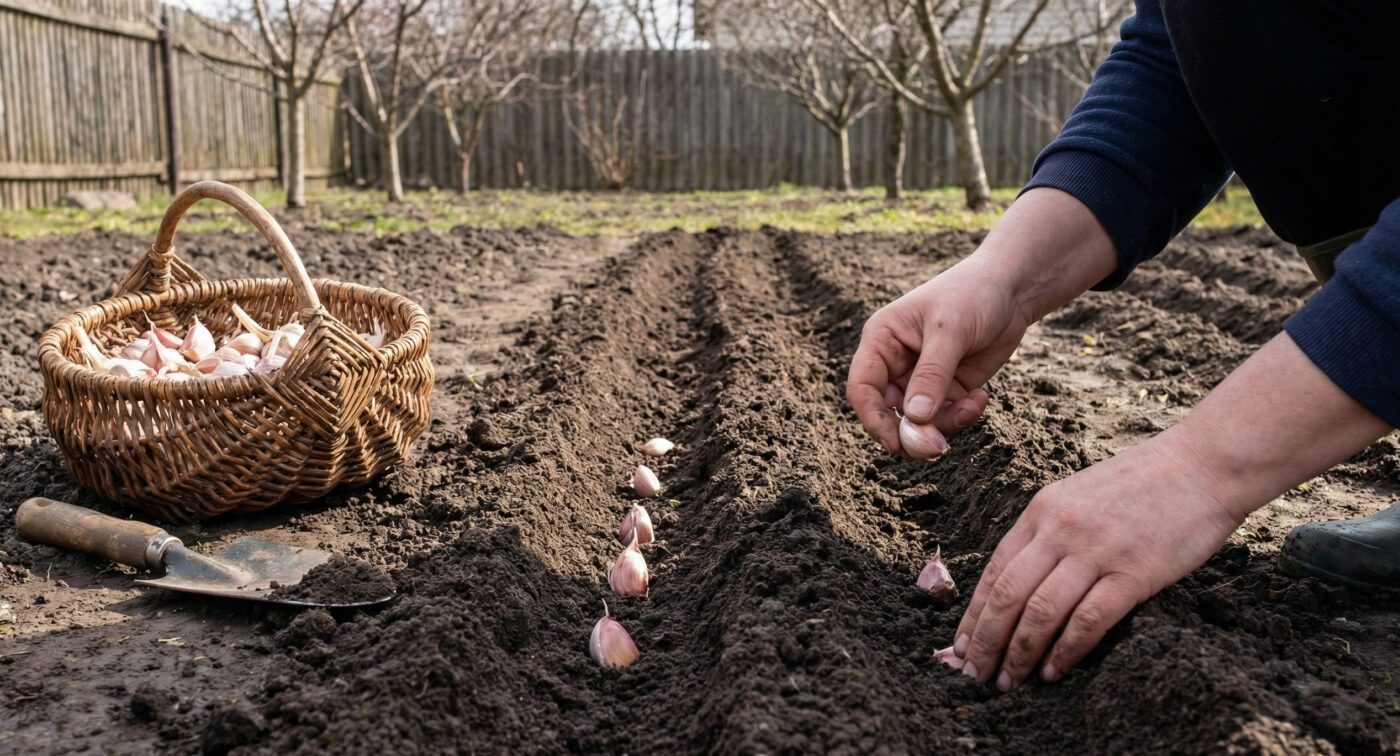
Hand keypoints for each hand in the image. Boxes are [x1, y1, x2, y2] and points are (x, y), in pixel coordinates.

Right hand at [845, 188, 1118, 456]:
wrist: (1011, 289)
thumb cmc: (972, 294)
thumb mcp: (951, 331)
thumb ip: (932, 374)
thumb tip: (916, 417)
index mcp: (882, 341)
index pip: (863, 388)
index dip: (874, 419)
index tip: (896, 442)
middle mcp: (895, 363)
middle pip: (887, 413)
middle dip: (912, 433)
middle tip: (937, 449)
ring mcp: (920, 379)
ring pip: (917, 422)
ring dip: (943, 426)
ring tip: (973, 405)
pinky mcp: (946, 390)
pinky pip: (945, 418)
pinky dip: (961, 417)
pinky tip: (981, 397)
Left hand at [948, 430, 1243, 690]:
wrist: (1203, 464)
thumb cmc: (1144, 484)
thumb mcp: (1078, 496)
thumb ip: (1049, 532)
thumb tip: (1020, 581)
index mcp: (1042, 510)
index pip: (993, 570)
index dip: (973, 614)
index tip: (959, 647)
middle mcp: (1060, 529)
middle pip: (1007, 594)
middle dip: (985, 641)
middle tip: (975, 675)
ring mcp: (1096, 550)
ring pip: (1039, 611)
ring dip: (1018, 653)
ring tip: (1008, 682)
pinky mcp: (1134, 572)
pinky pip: (1087, 620)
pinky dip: (1065, 651)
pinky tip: (1053, 671)